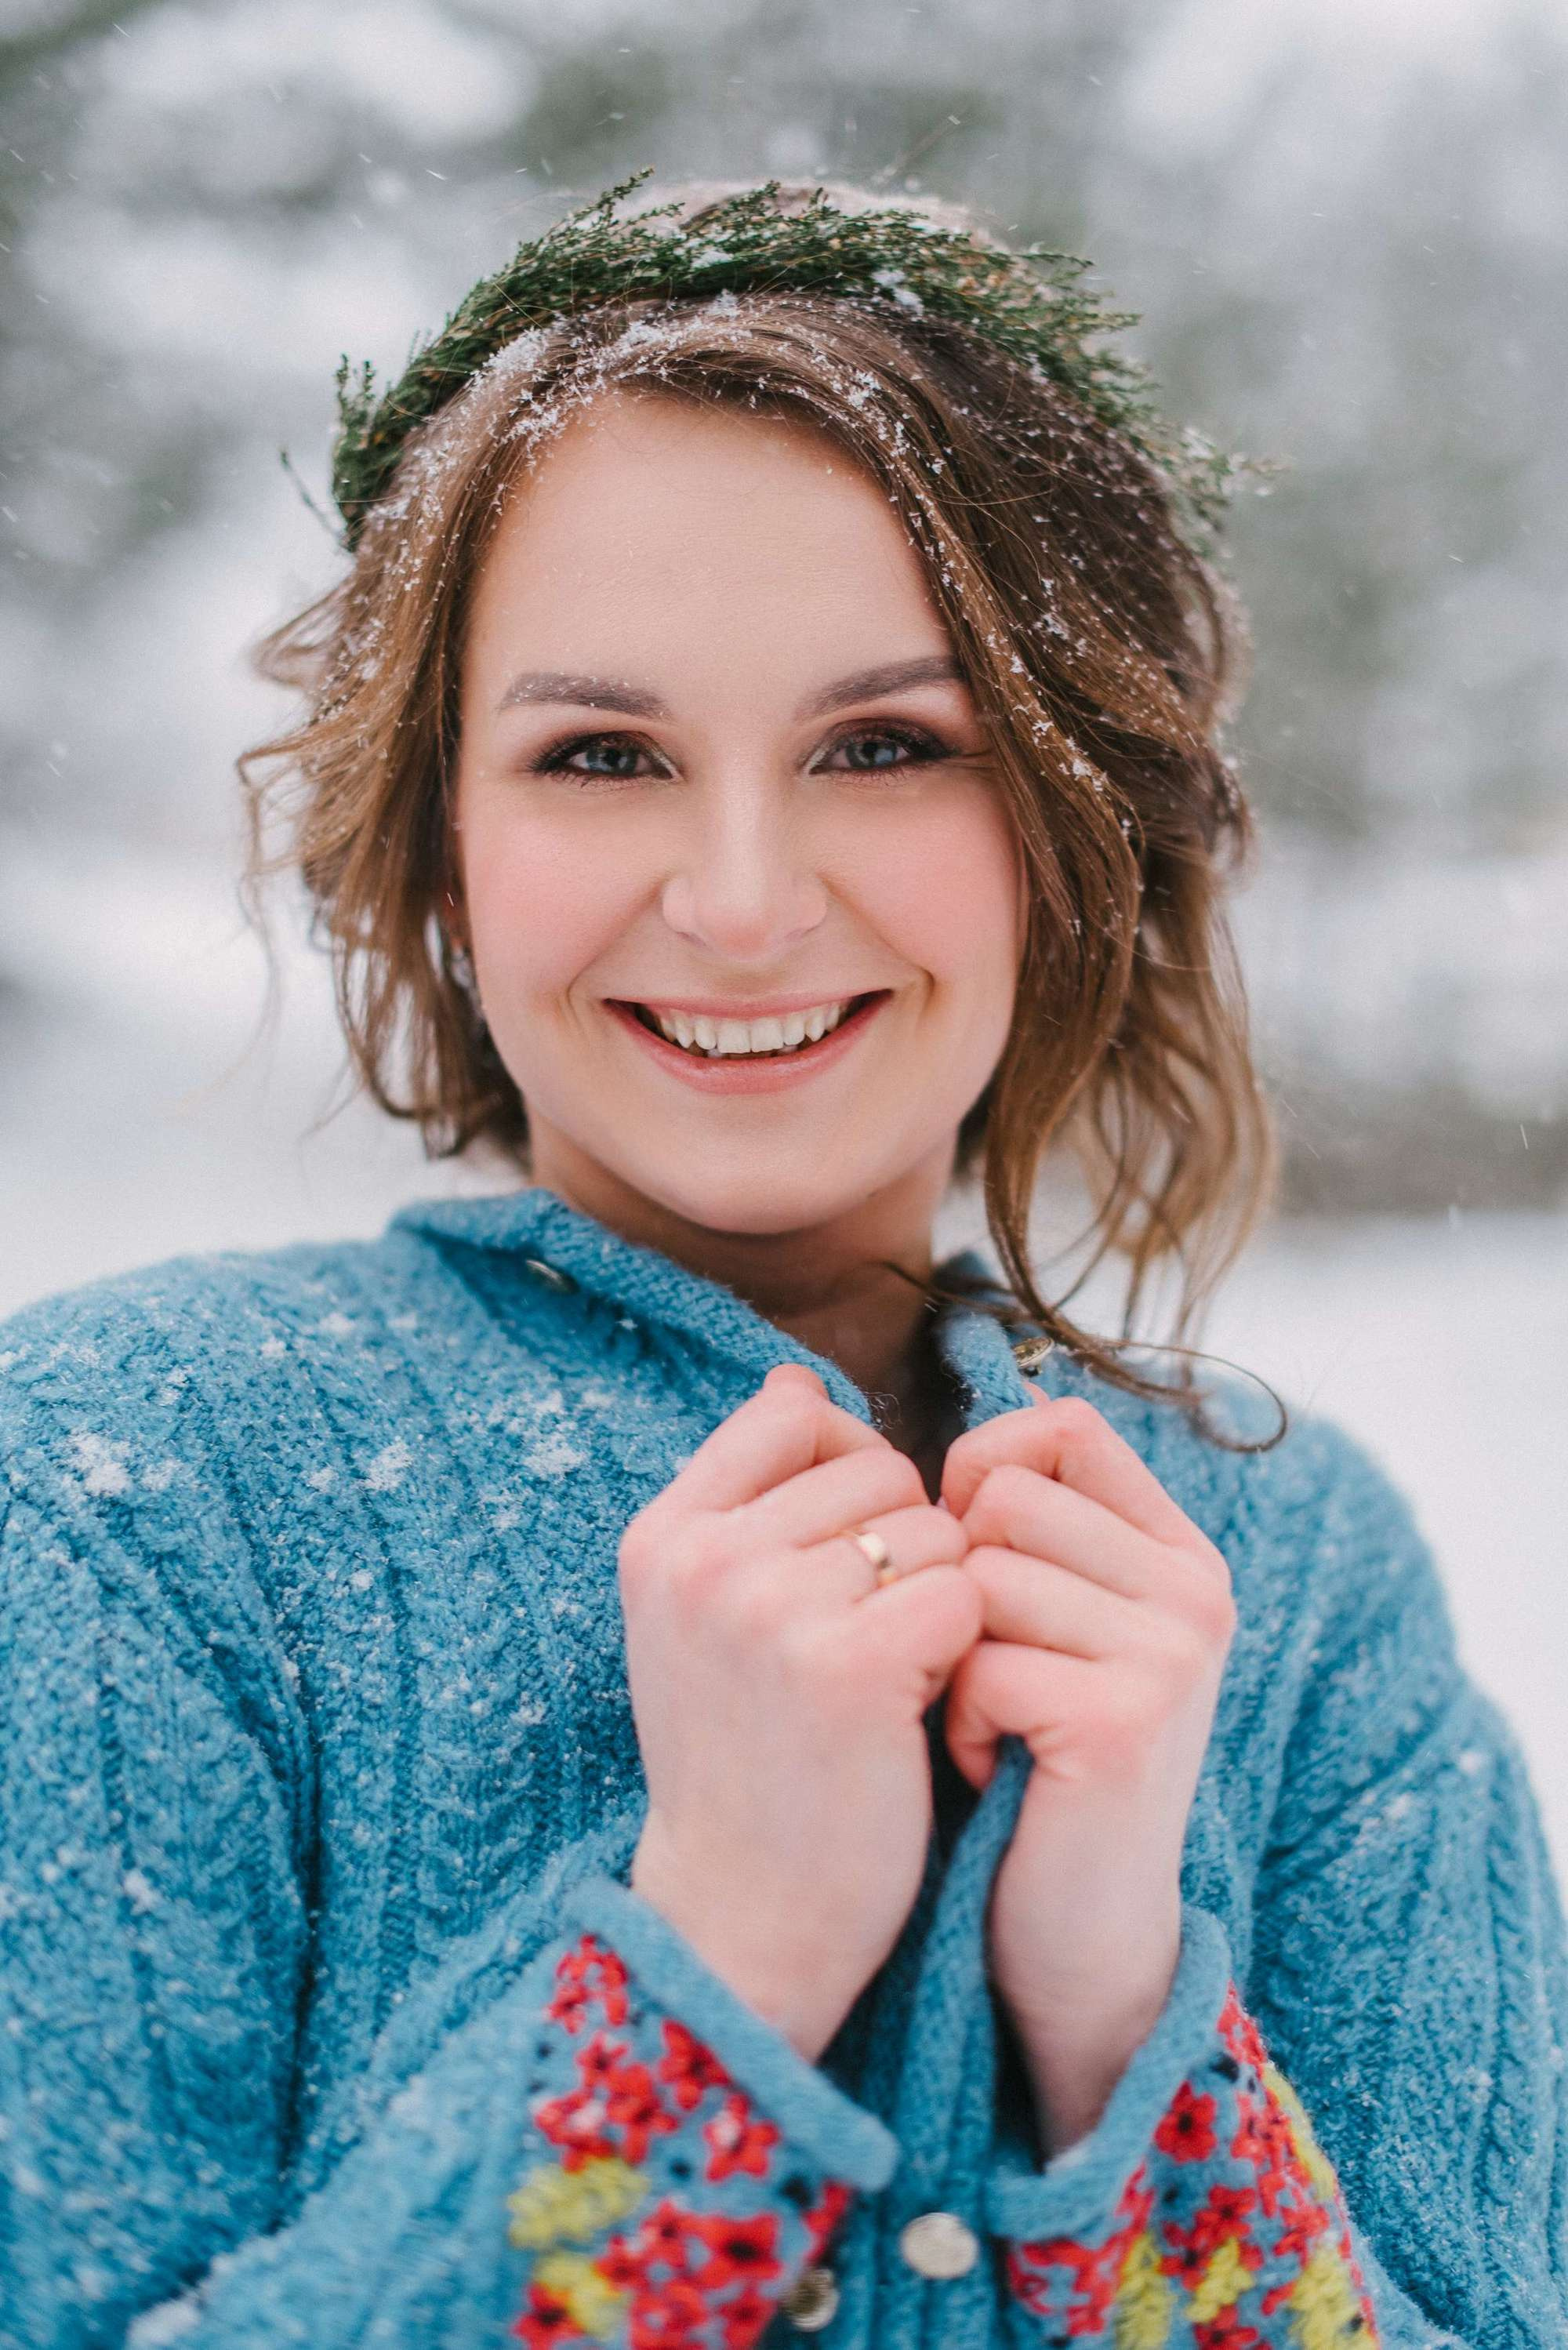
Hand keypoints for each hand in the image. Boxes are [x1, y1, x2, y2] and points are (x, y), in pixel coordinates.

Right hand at [623, 1364, 980, 2062]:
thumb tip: (797, 1380)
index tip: (845, 1561)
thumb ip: (744, 1503)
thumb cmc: (744, 1759)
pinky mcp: (849, 1665)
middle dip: (903, 1545)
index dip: (849, 1472)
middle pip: (878, 1466)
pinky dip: (964, 1652)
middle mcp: (703, 1557)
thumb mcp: (698, 1617)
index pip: (793, 1411)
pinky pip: (963, 1596)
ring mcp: (769, 1607)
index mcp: (661, 1535)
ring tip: (889, 1680)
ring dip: (940, 1599)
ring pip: (934, 1528)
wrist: (741, 1920)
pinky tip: (919, 1712)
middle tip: (867, 1643)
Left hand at [940, 1393, 1236, 2151]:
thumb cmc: (1029, 1762)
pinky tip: (992, 1772)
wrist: (1076, 1932)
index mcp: (1177, 1550)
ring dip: (950, 1659)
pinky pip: (978, 1662)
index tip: (972, 1565)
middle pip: (1002, 1495)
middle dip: (956, 1583)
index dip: (981, 1475)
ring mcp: (1172, 1652)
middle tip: (988, 1674)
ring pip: (979, 1575)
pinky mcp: (1125, 1719)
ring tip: (992, 1725)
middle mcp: (1195, 1588)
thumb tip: (930, 1439)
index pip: (1061, 1425)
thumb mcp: (1046, 1624)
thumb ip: (1024, 1528)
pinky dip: (956, 1724)